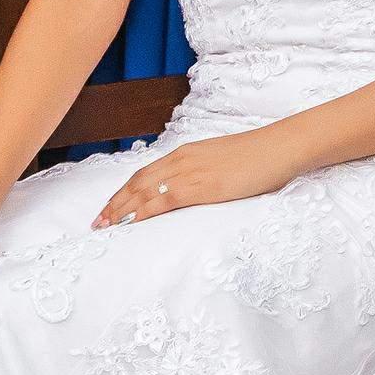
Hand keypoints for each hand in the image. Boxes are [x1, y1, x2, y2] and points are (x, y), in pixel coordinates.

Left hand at [94, 131, 284, 228]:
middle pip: (137, 182)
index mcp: (185, 153)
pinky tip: (131, 222)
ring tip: (105, 226)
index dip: (123, 191)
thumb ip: (202, 173)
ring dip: (121, 209)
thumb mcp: (221, 162)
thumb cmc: (256, 157)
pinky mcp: (201, 186)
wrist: (277, 148)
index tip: (108, 207)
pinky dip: (143, 212)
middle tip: (97, 222)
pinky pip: (163, 200)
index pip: (144, 173)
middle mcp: (181, 160)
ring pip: (144, 191)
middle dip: (114, 202)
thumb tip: (192, 190)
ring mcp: (190, 172)